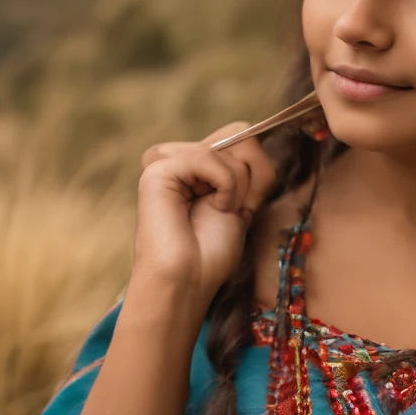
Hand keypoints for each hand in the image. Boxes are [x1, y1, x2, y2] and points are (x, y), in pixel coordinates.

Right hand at [129, 122, 277, 322]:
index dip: (257, 170)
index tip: (242, 206)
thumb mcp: (244, 201)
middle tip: (229, 209)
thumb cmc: (212, 252)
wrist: (187, 282)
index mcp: (197, 164)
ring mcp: (167, 159)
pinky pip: (210, 157)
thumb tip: (255, 132)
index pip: (242, 135)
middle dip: (250, 176)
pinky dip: (225, 186)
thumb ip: (252, 167)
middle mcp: (181, 156)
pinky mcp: (157, 167)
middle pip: (240, 134)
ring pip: (230, 147)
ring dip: (237, 187)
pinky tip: (212, 208)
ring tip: (217, 212)